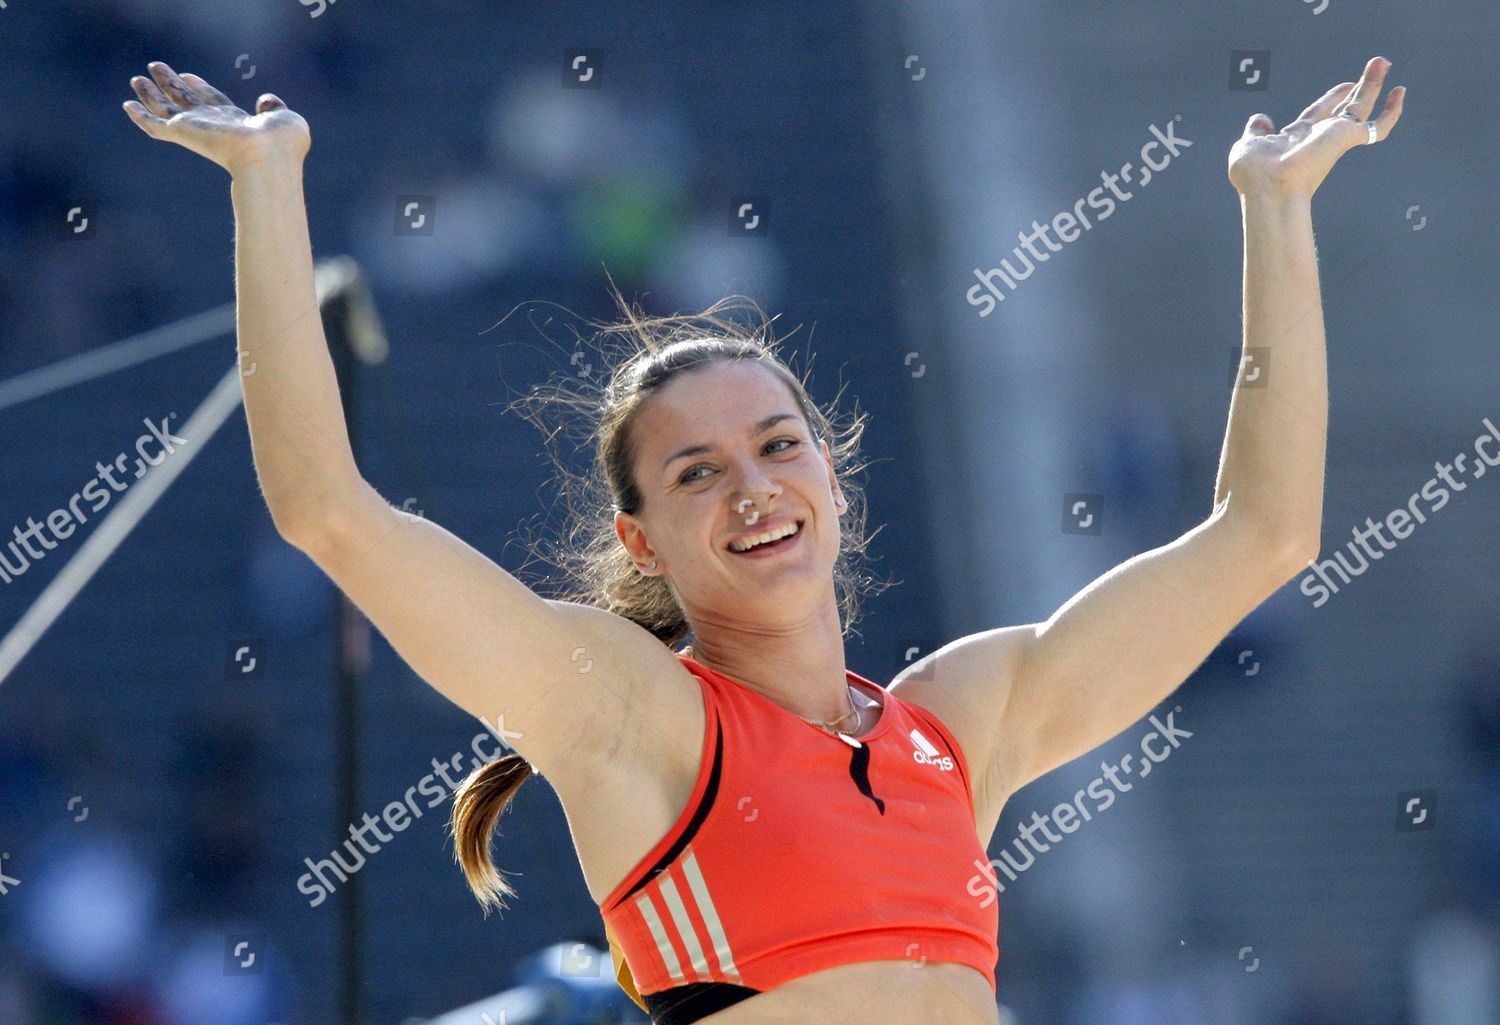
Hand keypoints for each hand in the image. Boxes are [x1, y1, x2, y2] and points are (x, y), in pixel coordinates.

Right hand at [123, 61, 310, 174]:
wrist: (267, 156)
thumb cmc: (281, 143)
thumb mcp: (284, 119)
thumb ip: (274, 108)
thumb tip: (266, 100)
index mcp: (237, 122)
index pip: (214, 101)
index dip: (200, 88)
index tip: (188, 76)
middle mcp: (213, 125)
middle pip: (187, 100)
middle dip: (172, 84)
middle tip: (156, 67)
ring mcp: (197, 130)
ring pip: (167, 109)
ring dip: (151, 94)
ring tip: (136, 78)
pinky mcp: (183, 134)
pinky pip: (155, 126)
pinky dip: (141, 116)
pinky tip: (128, 105)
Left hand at [1228, 56, 1405, 199]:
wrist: (1270, 186)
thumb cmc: (1255, 172)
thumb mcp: (1249, 145)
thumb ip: (1256, 131)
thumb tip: (1260, 119)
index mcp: (1296, 139)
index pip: (1318, 115)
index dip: (1330, 101)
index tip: (1344, 87)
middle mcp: (1319, 139)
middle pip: (1344, 108)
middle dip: (1359, 88)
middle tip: (1376, 66)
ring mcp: (1335, 138)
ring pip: (1361, 108)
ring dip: (1372, 84)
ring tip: (1382, 61)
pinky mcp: (1348, 138)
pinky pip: (1379, 127)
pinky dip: (1392, 112)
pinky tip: (1400, 92)